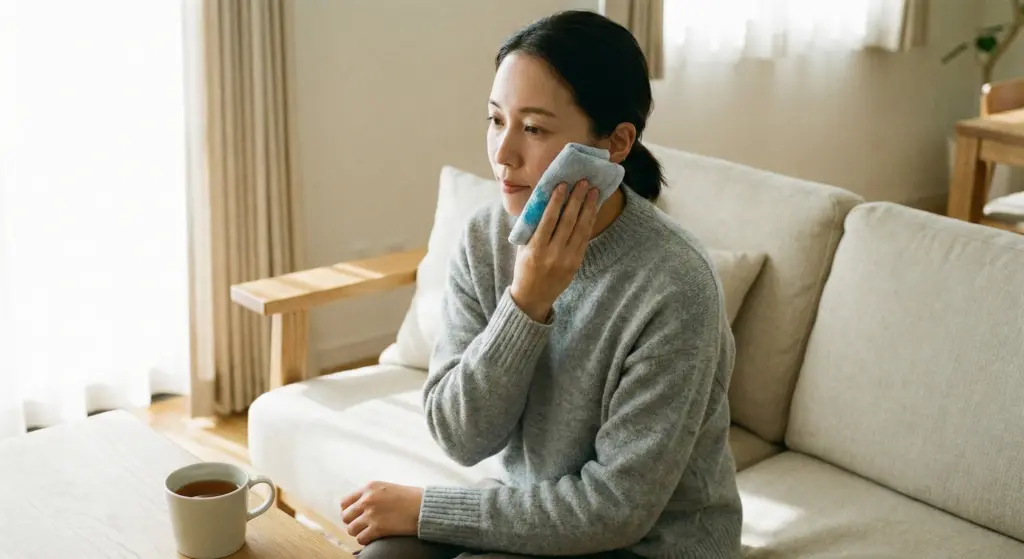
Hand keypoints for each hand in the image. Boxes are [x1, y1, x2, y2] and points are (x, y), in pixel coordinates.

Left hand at [340, 481, 423, 544]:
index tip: (355, 515)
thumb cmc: (411, 497)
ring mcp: (371, 515)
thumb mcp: (388, 487)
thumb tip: (360, 505)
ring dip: (358, 532)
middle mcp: (367, 500)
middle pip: (345, 516)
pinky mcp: (377, 528)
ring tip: (368, 531)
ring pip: (351, 529)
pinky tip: (373, 537)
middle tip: (362, 524)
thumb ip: (372, 494)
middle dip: (352, 522)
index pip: (345, 501)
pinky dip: (366, 540)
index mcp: (369, 487)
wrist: (424, 507)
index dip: (349, 510)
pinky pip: (361, 539)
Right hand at [511, 179, 599, 321]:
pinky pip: (585, 239)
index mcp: (535, 249)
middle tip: (583, 183)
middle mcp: (553, 254)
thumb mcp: (523, 248)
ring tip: (593, 192)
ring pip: (580, 229)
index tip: (562, 185)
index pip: (548, 220)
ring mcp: (567, 260)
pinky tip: (593, 210)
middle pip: (568, 222)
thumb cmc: (524, 267)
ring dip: (588, 208)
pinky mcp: (576, 263)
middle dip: (577, 200)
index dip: (556, 201)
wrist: (532, 297)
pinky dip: (590, 222)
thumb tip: (543, 202)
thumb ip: (532, 228)